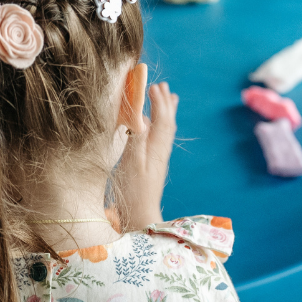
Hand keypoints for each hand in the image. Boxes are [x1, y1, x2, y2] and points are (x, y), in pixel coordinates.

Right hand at [116, 78, 178, 228]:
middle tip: (163, 86)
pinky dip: (162, 124)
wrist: (141, 216)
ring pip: (166, 129)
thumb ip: (137, 139)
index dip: (157, 102)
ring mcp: (159, 158)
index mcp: (156, 148)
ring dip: (167, 111)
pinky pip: (162, 137)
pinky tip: (158, 125)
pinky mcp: (155, 164)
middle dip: (165, 103)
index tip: (153, 85)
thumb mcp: (132, 164)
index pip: (160, 120)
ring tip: (170, 97)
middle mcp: (161, 151)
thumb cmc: (133, 192)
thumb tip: (142, 117)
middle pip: (167, 122)